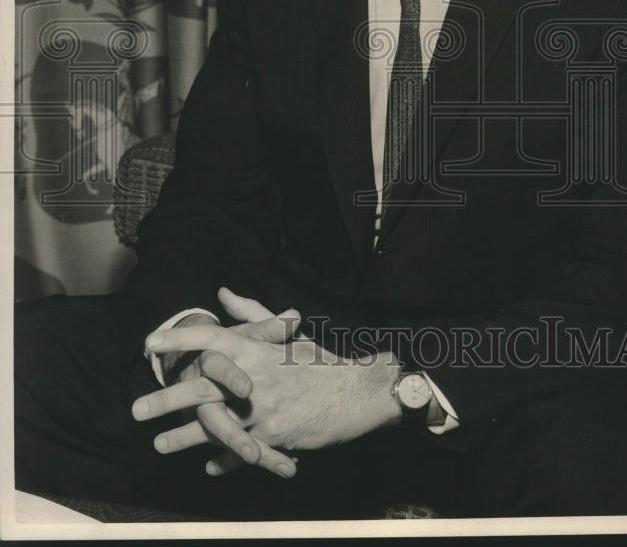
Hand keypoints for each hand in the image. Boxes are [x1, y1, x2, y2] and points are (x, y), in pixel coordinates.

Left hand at [133, 292, 401, 474]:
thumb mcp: (289, 335)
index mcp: (257, 350)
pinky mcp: (274, 438)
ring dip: (183, 437)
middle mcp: (255, 381)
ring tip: (158, 444)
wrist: (357, 392)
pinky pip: (241, 452)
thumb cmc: (321, 361)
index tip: (149, 343)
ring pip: (213, 427)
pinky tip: (209, 467)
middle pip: (201, 389)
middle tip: (136, 409)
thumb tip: (222, 293)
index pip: (210, 339)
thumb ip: (253, 314)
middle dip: (165, 399)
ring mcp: (263, 412)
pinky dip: (224, 460)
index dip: (178, 340)